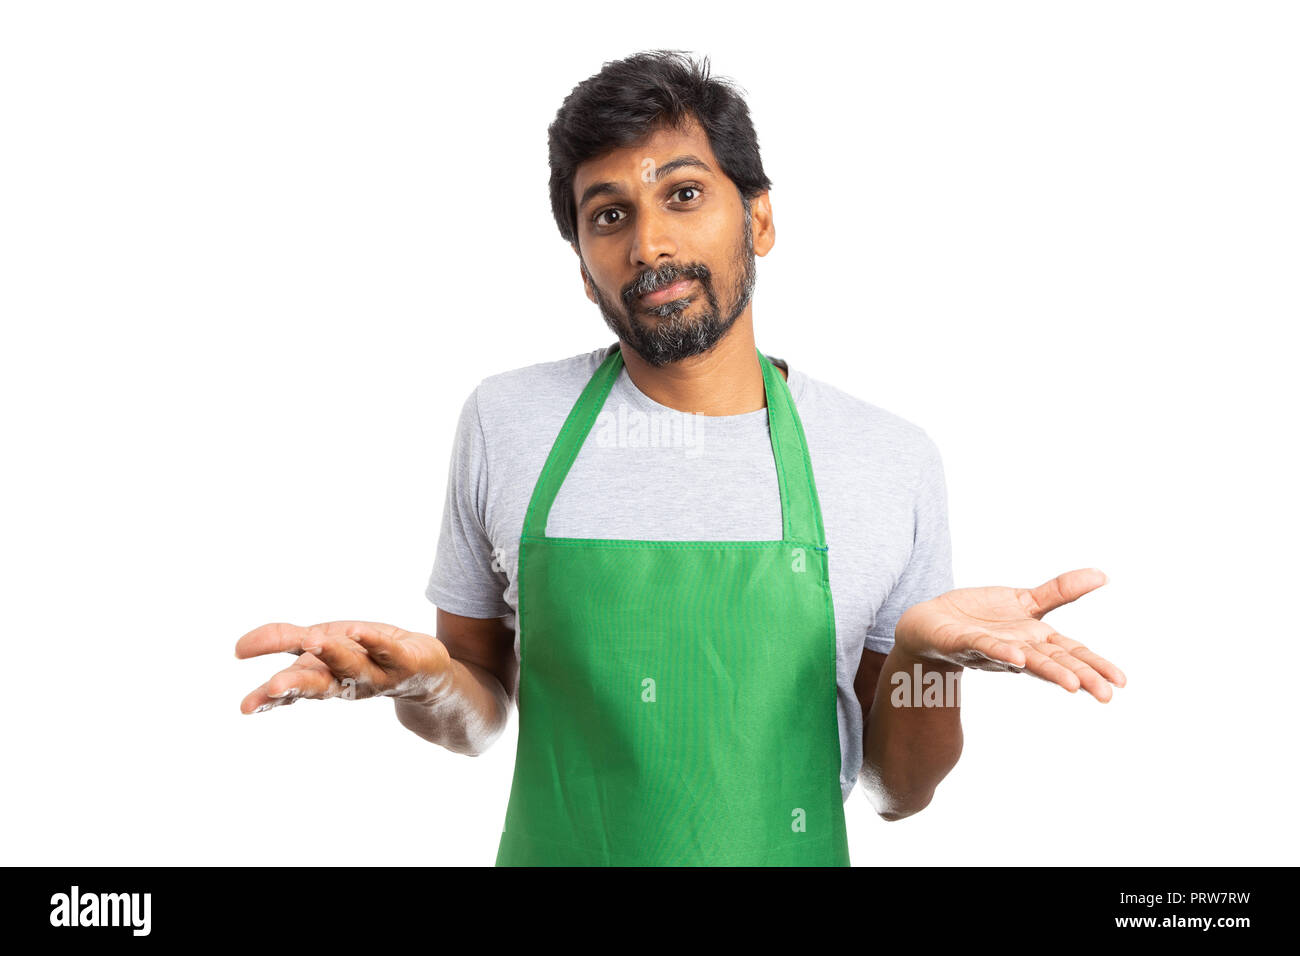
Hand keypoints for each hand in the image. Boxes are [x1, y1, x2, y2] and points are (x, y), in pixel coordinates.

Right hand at [234, 620, 451, 713]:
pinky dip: (374, 642)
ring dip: (333, 655)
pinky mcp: (404, 662)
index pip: (292, 687)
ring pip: (352, 667)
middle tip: (272, 688)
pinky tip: (359, 631)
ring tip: (313, 642)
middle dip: (295, 686)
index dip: (268, 697)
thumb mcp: (323, 645)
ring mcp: (377, 673)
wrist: (429, 676)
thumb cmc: (367, 657)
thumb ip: (286, 641)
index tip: (246, 707)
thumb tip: (239, 648)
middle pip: (318, 685)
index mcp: (324, 677)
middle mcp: (347, 681)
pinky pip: (387, 651)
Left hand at [894, 567, 1125, 701]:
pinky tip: (1018, 657)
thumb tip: (1103, 575)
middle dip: (1081, 677)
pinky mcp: (963, 642)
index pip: (1071, 653)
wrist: (930, 622)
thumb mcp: (1024, 601)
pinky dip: (1002, 652)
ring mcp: (992, 648)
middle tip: (1106, 695)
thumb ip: (1060, 591)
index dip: (1096, 666)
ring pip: (1025, 661)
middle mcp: (1018, 650)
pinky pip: (985, 647)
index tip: (1121, 682)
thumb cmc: (979, 618)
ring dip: (1049, 672)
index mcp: (1035, 640)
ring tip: (1073, 685)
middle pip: (1054, 663)